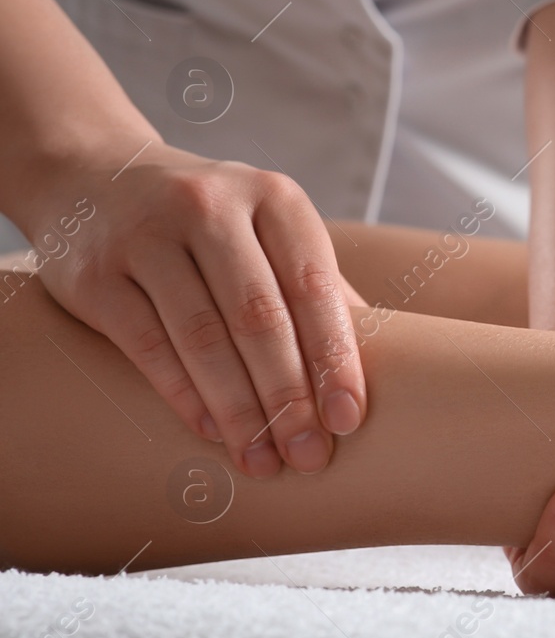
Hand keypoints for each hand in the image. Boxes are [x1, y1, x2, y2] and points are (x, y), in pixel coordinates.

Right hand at [25, 141, 367, 476]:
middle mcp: (209, 208)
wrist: (90, 178)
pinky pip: (148, 345)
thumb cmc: (207, 220)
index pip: (313, 287)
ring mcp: (146, 237)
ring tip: (263, 460)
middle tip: (311, 455)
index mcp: (272, 197)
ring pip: (202, 337)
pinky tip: (212, 431)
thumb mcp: (268, 227)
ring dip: (239, 410)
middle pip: (259, 317)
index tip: (349, 419)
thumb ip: (315, 283)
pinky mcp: (95, 275)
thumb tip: (379, 354)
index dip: (334, 358)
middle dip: (289, 396)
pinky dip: (184, 395)